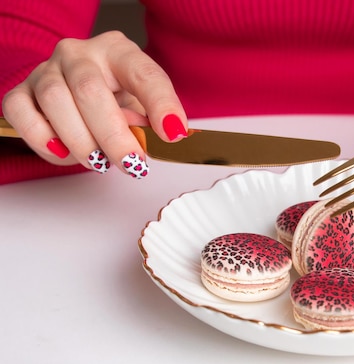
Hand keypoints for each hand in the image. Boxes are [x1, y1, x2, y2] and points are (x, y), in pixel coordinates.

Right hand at [1, 31, 187, 177]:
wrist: (76, 93)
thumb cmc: (114, 100)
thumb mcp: (140, 107)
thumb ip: (148, 121)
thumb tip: (160, 141)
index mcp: (118, 52)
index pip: (143, 74)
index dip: (161, 104)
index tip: (173, 134)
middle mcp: (79, 54)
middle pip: (90, 90)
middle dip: (113, 136)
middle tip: (132, 163)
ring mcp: (46, 70)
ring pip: (55, 101)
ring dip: (81, 141)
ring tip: (100, 162)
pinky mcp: (21, 91)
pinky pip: (22, 114)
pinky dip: (43, 139)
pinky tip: (65, 153)